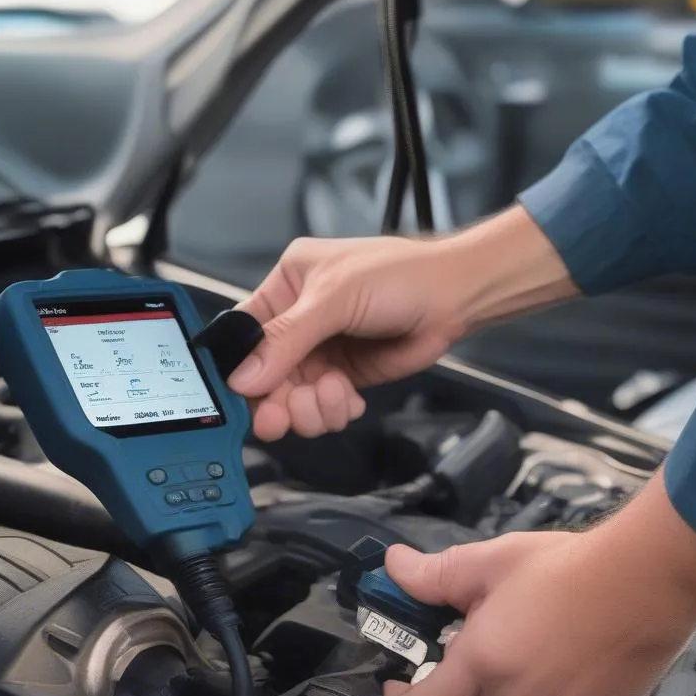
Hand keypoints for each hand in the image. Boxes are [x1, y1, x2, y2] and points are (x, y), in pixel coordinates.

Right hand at [227, 234, 464, 440]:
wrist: (455, 297)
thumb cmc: (400, 277)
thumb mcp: (334, 299)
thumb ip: (286, 339)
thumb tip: (243, 377)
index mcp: (286, 286)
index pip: (243, 335)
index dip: (240, 371)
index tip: (246, 399)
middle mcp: (297, 321)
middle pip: (265, 378)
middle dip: (278, 401)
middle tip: (284, 418)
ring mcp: (321, 353)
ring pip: (293, 400)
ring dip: (310, 409)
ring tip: (336, 393)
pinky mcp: (344, 377)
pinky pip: (322, 409)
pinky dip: (334, 411)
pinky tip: (350, 396)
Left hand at [382, 474, 695, 695]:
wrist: (645, 582)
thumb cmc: (563, 568)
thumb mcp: (489, 562)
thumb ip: (433, 575)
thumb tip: (393, 567)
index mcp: (482, 666)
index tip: (400, 685)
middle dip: (466, 684)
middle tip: (484, 641)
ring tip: (525, 651)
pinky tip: (555, 671)